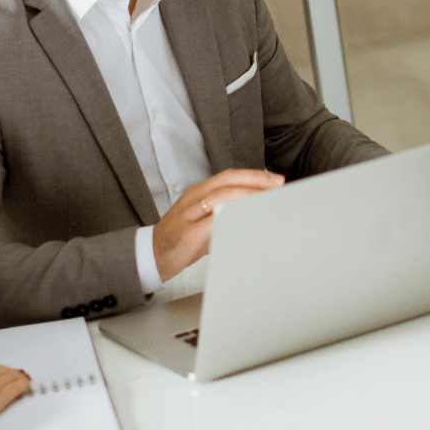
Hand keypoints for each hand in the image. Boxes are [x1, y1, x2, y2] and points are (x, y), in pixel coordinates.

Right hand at [151, 168, 284, 280]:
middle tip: (276, 185)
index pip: (228, 176)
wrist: (153, 254)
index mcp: (198, 192)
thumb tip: (256, 207)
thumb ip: (225, 210)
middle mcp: (193, 198)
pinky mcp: (187, 234)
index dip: (253, 175)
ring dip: (245, 196)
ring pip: (219, 197)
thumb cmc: (182, 236)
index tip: (274, 180)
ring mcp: (188, 215)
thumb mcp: (203, 218)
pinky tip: (244, 219)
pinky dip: (229, 218)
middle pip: (226, 181)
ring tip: (265, 200)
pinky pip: (210, 222)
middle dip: (255, 181)